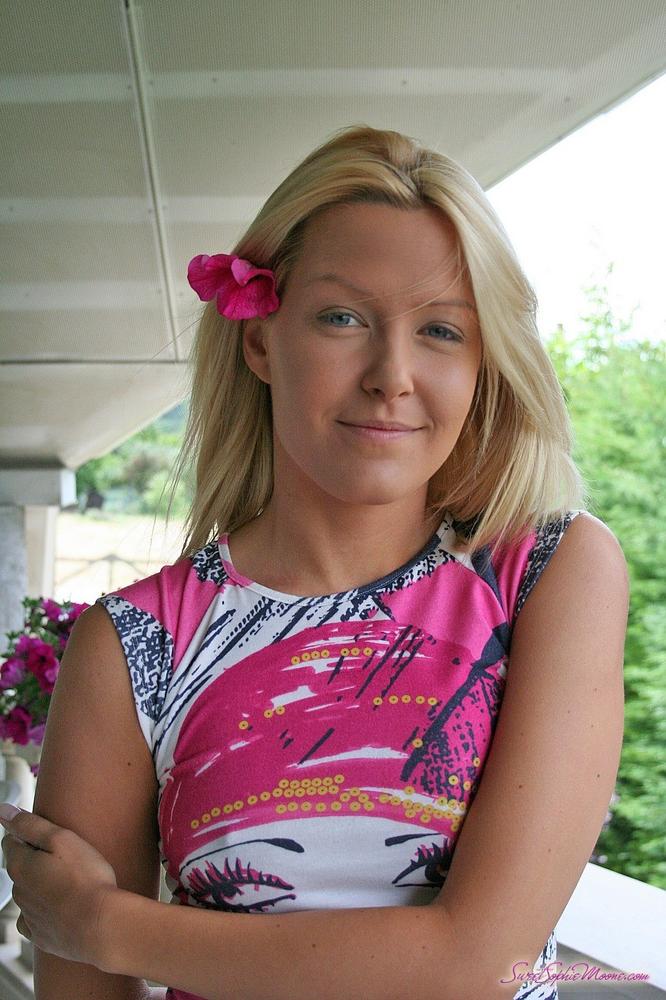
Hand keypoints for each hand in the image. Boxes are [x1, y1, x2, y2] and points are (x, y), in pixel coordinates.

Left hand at [0, 805, 118, 967]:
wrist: (101, 926)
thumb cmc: (85, 879)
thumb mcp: (61, 839)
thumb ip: (30, 824)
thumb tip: (3, 811)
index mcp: (20, 866)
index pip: (11, 841)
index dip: (30, 834)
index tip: (51, 835)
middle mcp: (18, 892)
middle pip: (21, 867)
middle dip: (36, 859)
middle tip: (66, 855)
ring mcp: (29, 916)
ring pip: (29, 892)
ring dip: (43, 883)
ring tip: (71, 880)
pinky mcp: (41, 935)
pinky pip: (35, 919)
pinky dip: (45, 910)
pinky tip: (62, 907)